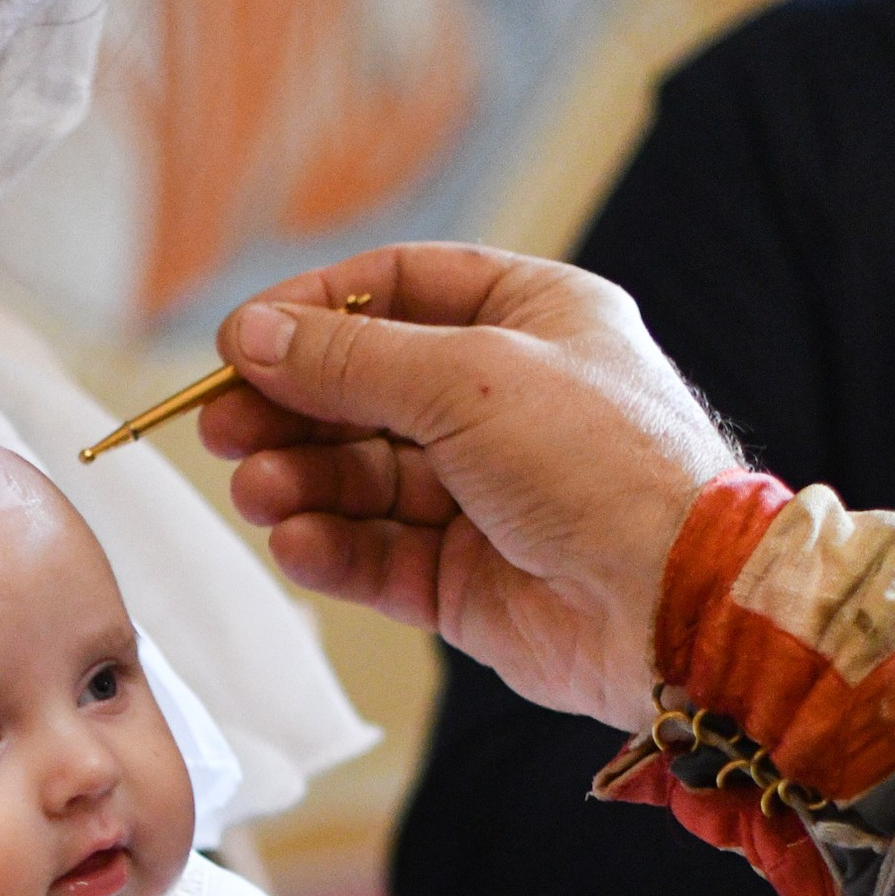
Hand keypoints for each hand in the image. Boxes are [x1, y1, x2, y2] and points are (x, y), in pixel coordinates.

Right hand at [197, 243, 734, 729]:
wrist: (674, 604)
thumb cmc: (605, 465)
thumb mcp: (469, 380)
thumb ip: (350, 360)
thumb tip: (251, 336)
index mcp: (531, 320)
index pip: (397, 291)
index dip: (313, 310)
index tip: (240, 340)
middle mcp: (506, 402)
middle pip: (364, 389)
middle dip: (290, 407)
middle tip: (220, 425)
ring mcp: (483, 495)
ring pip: (361, 478)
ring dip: (300, 480)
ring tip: (256, 490)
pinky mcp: (464, 579)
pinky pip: (376, 553)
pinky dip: (330, 546)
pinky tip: (296, 541)